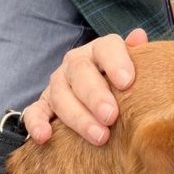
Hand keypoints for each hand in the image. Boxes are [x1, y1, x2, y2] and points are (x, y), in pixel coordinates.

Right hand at [23, 28, 148, 145]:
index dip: (116, 62)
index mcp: (100, 50)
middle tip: (111, 116)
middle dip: (96, 96)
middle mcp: (75, 63)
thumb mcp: (135, 67)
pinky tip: (44, 137)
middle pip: (81, 73)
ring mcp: (57, 83)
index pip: (106, 48)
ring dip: (78, 118)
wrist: (100, 94)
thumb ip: (138, 54)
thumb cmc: (122, 82)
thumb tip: (138, 35)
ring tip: (100, 137)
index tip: (127, 82)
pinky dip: (36, 124)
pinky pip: (35, 112)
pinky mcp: (44, 105)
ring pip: (61, 96)